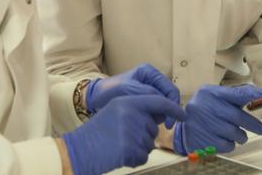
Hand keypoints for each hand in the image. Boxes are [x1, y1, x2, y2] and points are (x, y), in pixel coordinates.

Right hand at [62, 95, 185, 174]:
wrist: (77, 150)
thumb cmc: (97, 132)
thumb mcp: (115, 110)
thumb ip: (136, 109)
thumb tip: (161, 115)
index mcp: (128, 101)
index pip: (159, 102)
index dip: (174, 109)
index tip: (184, 116)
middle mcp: (131, 114)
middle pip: (153, 128)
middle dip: (143, 136)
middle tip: (121, 137)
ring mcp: (131, 132)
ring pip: (149, 144)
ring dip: (138, 148)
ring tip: (118, 145)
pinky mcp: (129, 149)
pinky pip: (143, 156)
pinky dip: (134, 159)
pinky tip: (119, 155)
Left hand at [87, 63, 179, 127]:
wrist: (95, 99)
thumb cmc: (109, 91)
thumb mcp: (127, 90)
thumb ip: (146, 93)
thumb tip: (163, 101)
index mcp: (150, 72)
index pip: (171, 90)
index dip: (173, 106)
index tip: (169, 123)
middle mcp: (152, 81)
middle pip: (169, 99)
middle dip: (165, 113)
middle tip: (160, 126)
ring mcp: (149, 92)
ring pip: (163, 107)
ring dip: (159, 117)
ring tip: (147, 123)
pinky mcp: (145, 102)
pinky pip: (155, 112)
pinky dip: (153, 119)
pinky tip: (144, 123)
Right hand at [173, 84, 261, 153]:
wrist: (182, 125)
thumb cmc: (205, 108)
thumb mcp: (215, 96)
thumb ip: (234, 97)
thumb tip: (260, 97)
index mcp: (212, 93)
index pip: (239, 93)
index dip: (258, 94)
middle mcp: (207, 107)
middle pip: (239, 117)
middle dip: (254, 124)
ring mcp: (204, 124)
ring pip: (235, 133)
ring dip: (241, 135)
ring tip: (236, 133)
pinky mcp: (203, 140)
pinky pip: (227, 145)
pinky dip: (231, 144)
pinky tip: (224, 138)